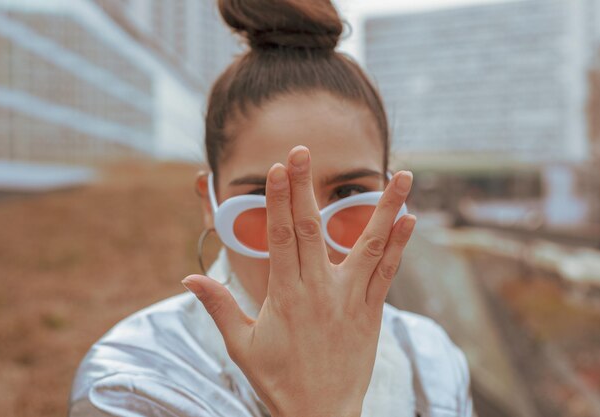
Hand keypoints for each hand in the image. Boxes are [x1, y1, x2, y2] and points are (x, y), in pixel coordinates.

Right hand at [183, 145, 415, 416]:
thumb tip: (189, 279)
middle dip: (306, 187)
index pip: (281, 238)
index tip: (278, 169)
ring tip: (403, 176)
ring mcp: (350, 300)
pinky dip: (399, 244)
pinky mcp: (371, 311)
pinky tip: (410, 218)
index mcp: (285, 297)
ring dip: (384, 208)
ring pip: (368, 245)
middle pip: (313, 230)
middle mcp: (320, 291)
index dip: (279, 200)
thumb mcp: (241, 347)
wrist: (321, 416)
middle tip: (303, 151)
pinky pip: (387, 272)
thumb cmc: (278, 381)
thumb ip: (219, 308)